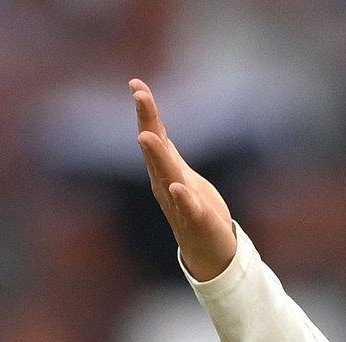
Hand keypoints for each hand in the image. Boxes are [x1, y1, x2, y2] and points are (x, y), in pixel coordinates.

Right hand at [131, 77, 236, 281]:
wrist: (209, 251)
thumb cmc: (196, 211)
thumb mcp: (181, 175)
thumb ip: (167, 155)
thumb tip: (153, 130)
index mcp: (166, 170)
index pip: (154, 135)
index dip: (146, 110)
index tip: (136, 84)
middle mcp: (165, 183)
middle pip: (155, 149)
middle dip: (147, 121)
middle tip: (140, 95)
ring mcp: (178, 202)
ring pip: (166, 175)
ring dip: (156, 156)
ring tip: (147, 137)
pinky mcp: (196, 221)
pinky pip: (188, 208)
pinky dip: (183, 198)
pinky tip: (179, 188)